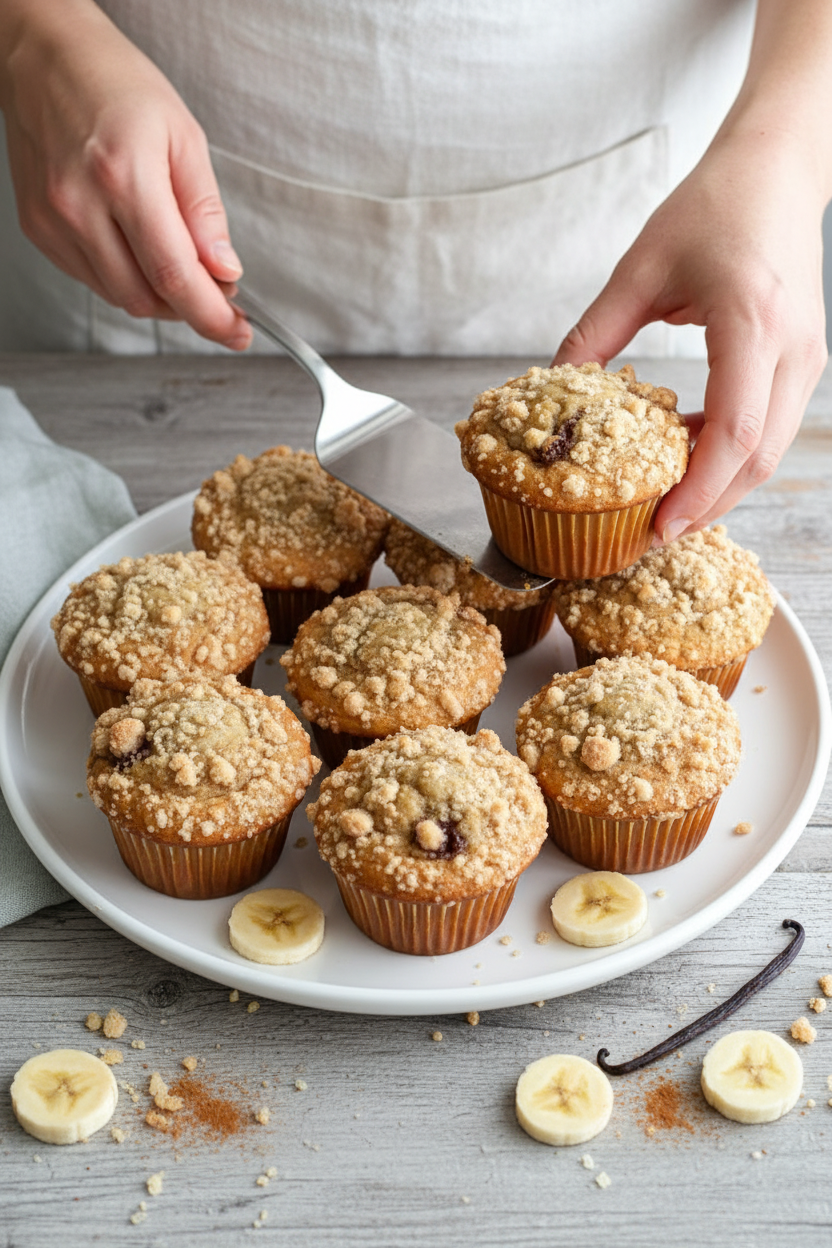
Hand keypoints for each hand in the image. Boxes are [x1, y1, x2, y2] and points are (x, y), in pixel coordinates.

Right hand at [0, 1, 250, 348]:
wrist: (45, 58)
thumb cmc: (115, 84)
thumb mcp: (184, 137)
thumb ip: (205, 212)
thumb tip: (225, 270)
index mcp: (123, 175)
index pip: (175, 275)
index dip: (211, 315)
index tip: (237, 331)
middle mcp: (80, 204)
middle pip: (146, 298)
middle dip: (190, 309)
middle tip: (219, 295)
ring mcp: (54, 221)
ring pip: (120, 297)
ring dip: (160, 297)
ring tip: (181, 266)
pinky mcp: (40, 230)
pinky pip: (94, 281)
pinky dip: (127, 279)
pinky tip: (139, 249)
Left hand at [554, 130, 827, 541]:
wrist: (779, 169)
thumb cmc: (716, 204)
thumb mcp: (641, 267)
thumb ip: (595, 332)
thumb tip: (555, 386)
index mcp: (752, 322)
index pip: (736, 430)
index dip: (698, 489)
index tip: (659, 525)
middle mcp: (792, 349)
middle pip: (758, 459)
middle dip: (706, 506)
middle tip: (651, 535)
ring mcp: (806, 358)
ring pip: (770, 452)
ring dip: (718, 486)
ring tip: (663, 508)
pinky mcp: (802, 362)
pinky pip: (770, 428)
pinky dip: (730, 455)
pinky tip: (685, 457)